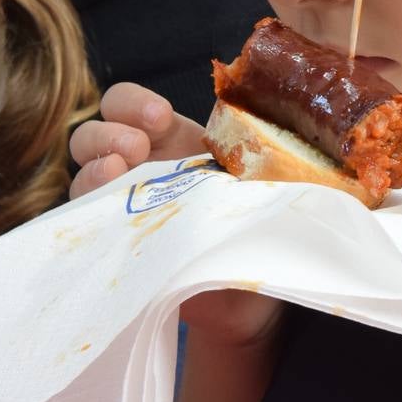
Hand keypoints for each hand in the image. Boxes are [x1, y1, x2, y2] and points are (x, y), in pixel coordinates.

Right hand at [68, 84, 284, 343]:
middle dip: (109, 130)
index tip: (161, 118)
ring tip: (118, 171)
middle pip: (95, 131)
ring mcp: (122, 205)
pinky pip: (84, 222)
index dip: (133, 103)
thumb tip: (318, 139)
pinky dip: (87, 211)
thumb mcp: (265, 181)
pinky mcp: (115, 242)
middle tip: (138, 147)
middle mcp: (139, 168)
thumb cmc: (259, 229)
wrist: (249, 298)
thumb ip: (269, 154)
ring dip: (94, 164)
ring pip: (83, 172)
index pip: (129, 105)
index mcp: (173, 142)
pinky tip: (108, 212)